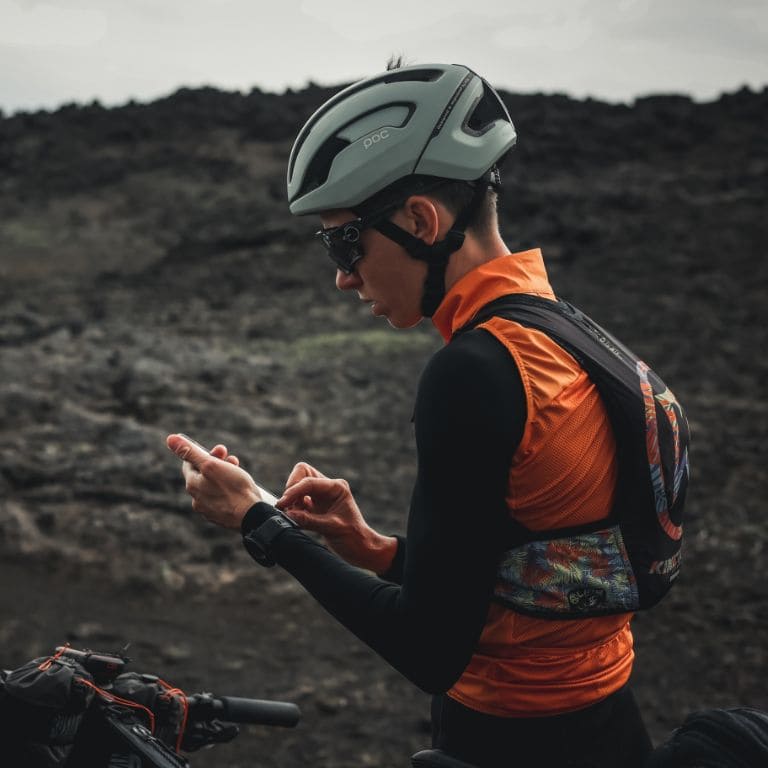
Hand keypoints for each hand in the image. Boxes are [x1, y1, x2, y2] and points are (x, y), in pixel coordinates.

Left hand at [167, 434, 260, 529]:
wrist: (251, 515)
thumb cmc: (234, 488)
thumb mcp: (211, 464)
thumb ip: (190, 452)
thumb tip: (170, 439)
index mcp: (192, 485)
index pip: (189, 464)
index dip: (202, 454)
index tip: (218, 450)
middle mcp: (197, 499)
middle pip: (203, 475)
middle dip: (217, 463)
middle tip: (231, 457)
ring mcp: (209, 510)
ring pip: (214, 486)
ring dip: (224, 475)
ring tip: (239, 472)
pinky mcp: (221, 516)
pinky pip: (222, 498)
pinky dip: (229, 490)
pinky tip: (239, 488)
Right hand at [278, 462, 395, 573]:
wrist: (361, 550)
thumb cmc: (354, 538)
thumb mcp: (332, 528)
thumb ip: (309, 520)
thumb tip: (287, 514)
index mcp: (336, 487)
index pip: (309, 481)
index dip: (294, 491)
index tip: (282, 504)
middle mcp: (328, 489)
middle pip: (302, 474)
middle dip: (292, 488)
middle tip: (286, 506)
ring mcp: (322, 497)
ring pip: (299, 486)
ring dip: (292, 500)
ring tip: (292, 515)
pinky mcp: (316, 508)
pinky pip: (299, 501)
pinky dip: (293, 508)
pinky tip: (294, 518)